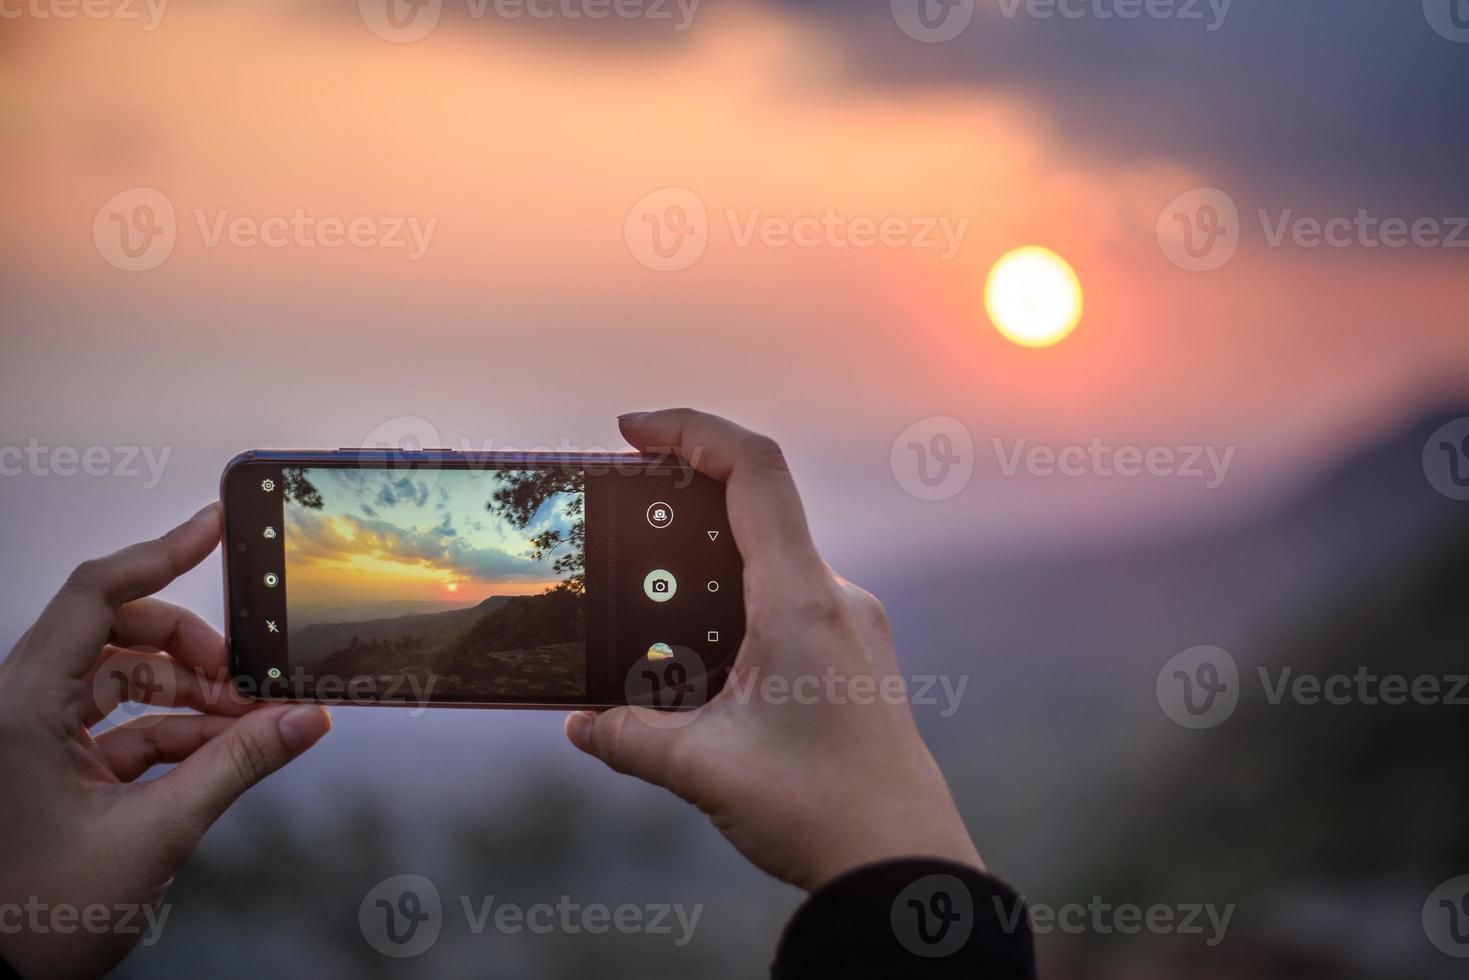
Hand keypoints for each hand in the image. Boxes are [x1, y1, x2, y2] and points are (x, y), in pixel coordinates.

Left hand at [0, 503, 330, 978]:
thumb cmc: (32, 919)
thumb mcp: (154, 834)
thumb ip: (236, 766)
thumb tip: (303, 719)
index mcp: (21, 706)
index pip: (97, 595)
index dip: (162, 552)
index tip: (214, 528)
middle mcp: (18, 708)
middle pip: (119, 635)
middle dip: (192, 649)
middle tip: (245, 676)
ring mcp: (31, 738)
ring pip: (124, 681)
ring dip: (192, 697)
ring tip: (249, 723)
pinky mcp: (47, 768)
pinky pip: (121, 725)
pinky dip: (176, 733)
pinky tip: (224, 750)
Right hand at [566, 410, 981, 891]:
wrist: (905, 864)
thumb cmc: (823, 812)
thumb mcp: (703, 771)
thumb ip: (629, 737)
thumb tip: (580, 723)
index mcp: (803, 601)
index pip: (753, 471)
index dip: (691, 429)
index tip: (631, 428)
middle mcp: (835, 597)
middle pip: (754, 506)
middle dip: (679, 502)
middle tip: (618, 517)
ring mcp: (850, 623)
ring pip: (768, 558)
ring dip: (704, 563)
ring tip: (648, 604)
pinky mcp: (853, 653)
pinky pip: (786, 599)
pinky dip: (733, 603)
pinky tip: (697, 657)